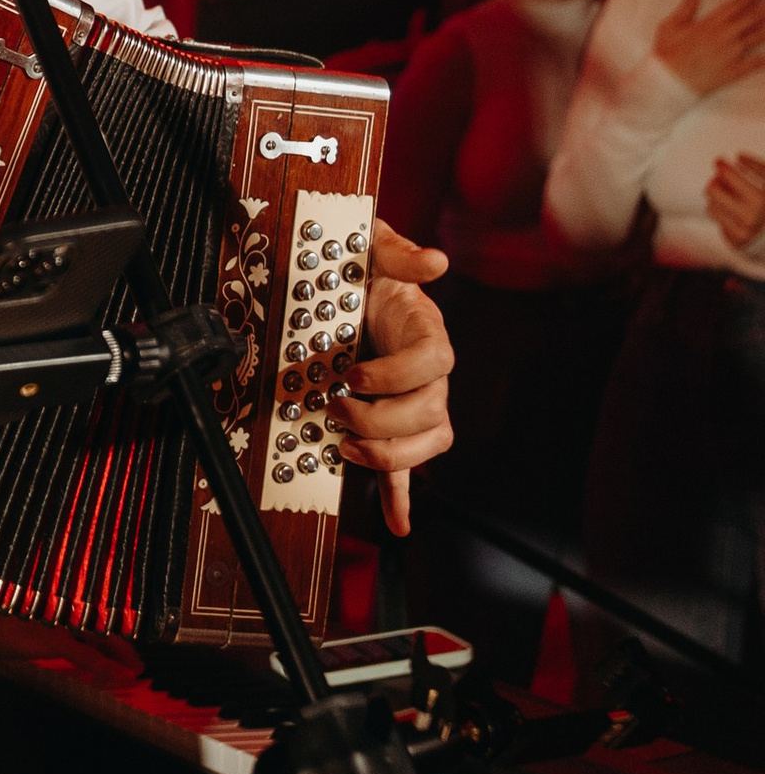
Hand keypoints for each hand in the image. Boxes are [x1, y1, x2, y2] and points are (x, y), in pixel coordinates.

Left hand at [334, 218, 454, 535]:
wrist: (352, 292)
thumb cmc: (365, 272)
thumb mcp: (374, 250)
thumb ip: (399, 251)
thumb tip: (436, 261)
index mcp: (427, 333)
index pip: (434, 361)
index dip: (398, 374)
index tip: (355, 374)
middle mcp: (431, 376)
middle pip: (430, 412)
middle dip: (383, 419)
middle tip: (338, 410)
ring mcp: (416, 406)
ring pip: (426, 443)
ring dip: (388, 454)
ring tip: (346, 445)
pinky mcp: (395, 428)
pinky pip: (407, 469)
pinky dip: (401, 497)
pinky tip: (397, 523)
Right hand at [652, 0, 764, 103]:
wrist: (667, 82)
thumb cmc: (666, 54)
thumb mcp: (670, 25)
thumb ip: (686, 5)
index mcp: (710, 23)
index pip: (737, 3)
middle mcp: (725, 35)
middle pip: (753, 16)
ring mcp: (732, 53)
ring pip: (758, 36)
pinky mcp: (734, 71)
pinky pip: (757, 63)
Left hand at [704, 153, 764, 253]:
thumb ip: (758, 168)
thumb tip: (738, 156)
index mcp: (761, 200)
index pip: (731, 177)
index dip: (723, 167)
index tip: (719, 161)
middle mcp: (751, 218)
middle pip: (713, 191)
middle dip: (714, 182)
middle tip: (717, 179)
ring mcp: (743, 232)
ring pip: (711, 207)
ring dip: (716, 198)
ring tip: (728, 196)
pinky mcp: (736, 242)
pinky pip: (717, 221)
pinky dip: (721, 213)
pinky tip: (732, 211)